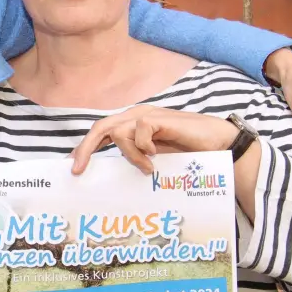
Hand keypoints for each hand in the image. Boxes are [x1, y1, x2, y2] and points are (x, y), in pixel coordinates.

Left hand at [70, 105, 238, 174]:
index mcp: (133, 125)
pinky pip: (137, 132)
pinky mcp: (158, 118)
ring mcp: (147, 116)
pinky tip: (155, 158)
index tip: (73, 167)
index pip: (102, 132)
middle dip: (85, 148)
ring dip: (129, 155)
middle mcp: (136, 117)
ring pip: (118, 132)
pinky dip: (142, 149)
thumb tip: (109, 176)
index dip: (85, 147)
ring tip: (147, 168)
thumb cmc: (188, 152)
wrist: (218, 144)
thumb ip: (135, 160)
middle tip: (78, 170)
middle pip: (100, 127)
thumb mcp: (155, 159)